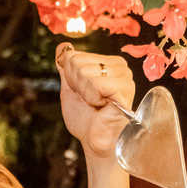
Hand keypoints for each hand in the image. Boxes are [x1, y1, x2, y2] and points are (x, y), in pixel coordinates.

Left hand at [55, 45, 135, 160]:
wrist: (95, 141)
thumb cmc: (86, 119)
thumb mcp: (70, 88)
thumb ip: (66, 67)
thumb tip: (62, 46)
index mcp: (107, 62)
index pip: (73, 56)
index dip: (70, 78)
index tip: (83, 93)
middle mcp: (119, 65)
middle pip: (77, 62)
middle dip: (77, 85)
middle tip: (90, 100)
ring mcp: (124, 76)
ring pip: (85, 72)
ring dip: (85, 92)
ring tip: (97, 104)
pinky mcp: (124, 88)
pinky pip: (96, 83)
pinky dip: (92, 98)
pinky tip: (102, 106)